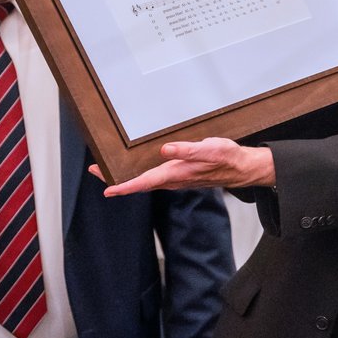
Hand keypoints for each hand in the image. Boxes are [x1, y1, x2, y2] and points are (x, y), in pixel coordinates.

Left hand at [93, 137, 274, 195]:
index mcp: (176, 173)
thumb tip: (165, 150)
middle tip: (96, 170)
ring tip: (109, 169)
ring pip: (145, 181)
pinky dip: (140, 174)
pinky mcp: (179, 175)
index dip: (124, 186)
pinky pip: (154, 177)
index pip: (144, 182)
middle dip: (117, 179)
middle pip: (139, 182)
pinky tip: (137, 167)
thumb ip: (187, 150)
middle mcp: (173, 179)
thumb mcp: (209, 149)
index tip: (107, 188)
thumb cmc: (226, 158)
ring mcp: (175, 179)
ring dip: (127, 177)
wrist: (240, 168)